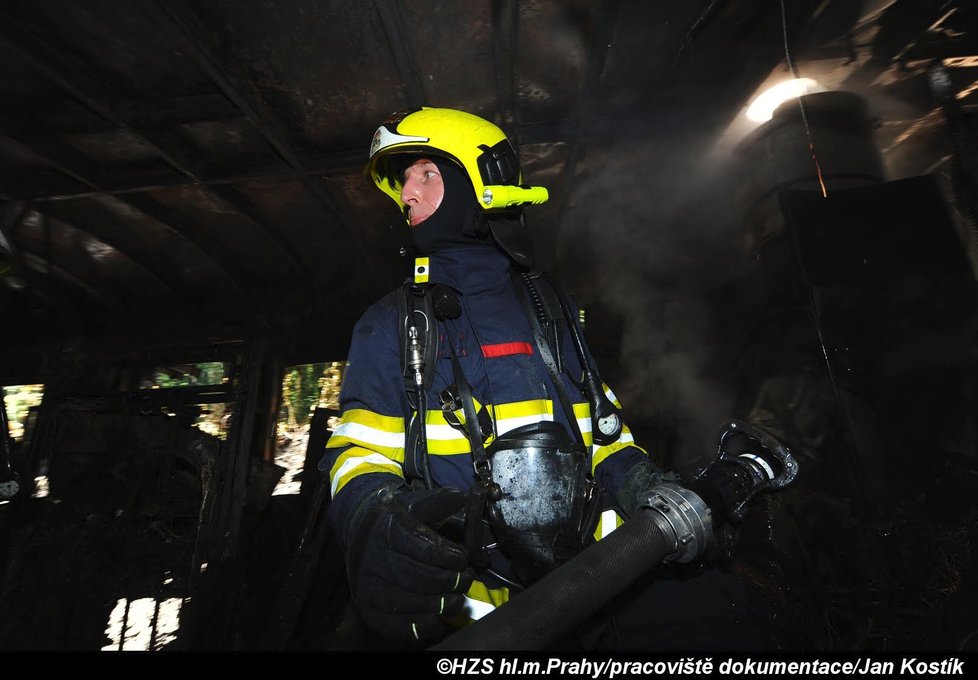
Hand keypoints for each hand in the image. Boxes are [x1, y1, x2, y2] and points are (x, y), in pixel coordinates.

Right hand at [344, 485, 472, 640]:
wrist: (360, 535)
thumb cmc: (394, 520)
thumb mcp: (414, 504)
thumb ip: (439, 501)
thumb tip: (462, 496)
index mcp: (386, 529)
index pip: (421, 546)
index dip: (448, 555)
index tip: (463, 557)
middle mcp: (373, 559)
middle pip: (418, 577)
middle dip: (450, 580)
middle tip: (467, 578)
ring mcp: (369, 587)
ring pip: (411, 602)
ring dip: (442, 602)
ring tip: (459, 596)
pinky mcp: (370, 609)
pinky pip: (399, 625)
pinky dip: (424, 625)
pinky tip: (439, 615)